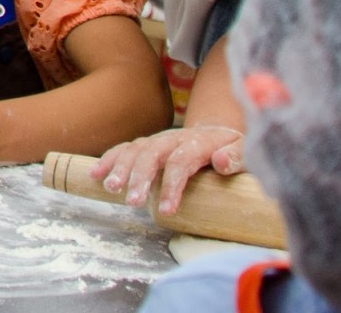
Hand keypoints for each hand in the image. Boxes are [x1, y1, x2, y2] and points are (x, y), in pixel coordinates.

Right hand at [91, 126, 243, 215]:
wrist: (217, 131)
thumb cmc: (232, 148)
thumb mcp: (244, 150)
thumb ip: (237, 155)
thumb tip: (221, 161)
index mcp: (196, 143)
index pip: (180, 162)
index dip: (172, 185)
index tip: (167, 210)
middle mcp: (171, 139)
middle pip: (150, 155)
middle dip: (139, 178)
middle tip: (131, 202)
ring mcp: (156, 141)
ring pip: (133, 151)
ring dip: (119, 169)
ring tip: (110, 188)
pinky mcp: (146, 144)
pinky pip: (124, 149)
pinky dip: (108, 160)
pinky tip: (95, 174)